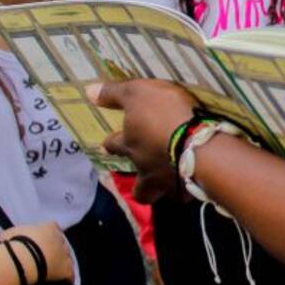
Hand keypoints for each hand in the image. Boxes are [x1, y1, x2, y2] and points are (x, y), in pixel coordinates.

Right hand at [0, 222, 74, 283]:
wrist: (24, 259)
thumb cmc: (16, 244)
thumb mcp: (10, 233)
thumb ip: (14, 234)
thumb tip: (7, 237)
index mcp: (49, 227)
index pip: (53, 228)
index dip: (48, 236)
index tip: (41, 243)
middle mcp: (60, 239)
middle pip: (61, 243)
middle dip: (55, 250)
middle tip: (45, 259)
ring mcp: (65, 254)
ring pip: (68, 258)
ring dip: (62, 263)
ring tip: (53, 271)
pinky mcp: (66, 269)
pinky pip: (70, 275)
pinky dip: (67, 278)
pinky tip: (62, 283)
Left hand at [90, 80, 197, 202]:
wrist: (197, 142)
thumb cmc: (164, 114)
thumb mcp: (137, 93)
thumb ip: (114, 94)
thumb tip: (88, 92)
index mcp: (130, 145)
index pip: (114, 145)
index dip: (112, 143)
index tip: (109, 142)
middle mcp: (145, 168)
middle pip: (137, 184)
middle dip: (139, 183)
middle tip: (146, 173)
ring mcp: (166, 182)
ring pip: (159, 192)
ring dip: (163, 186)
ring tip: (172, 179)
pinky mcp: (188, 189)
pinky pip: (185, 191)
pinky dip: (187, 186)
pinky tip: (194, 178)